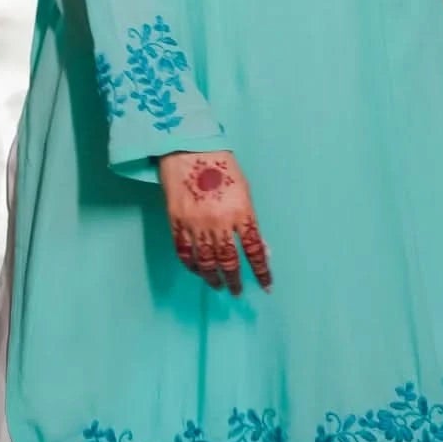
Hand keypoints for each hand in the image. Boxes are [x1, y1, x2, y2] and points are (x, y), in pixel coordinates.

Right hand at [157, 150, 271, 296]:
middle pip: (229, 261)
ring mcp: (196, 224)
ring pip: (206, 261)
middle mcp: (219, 222)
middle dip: (235, 280)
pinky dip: (192, 266)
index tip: (266, 286)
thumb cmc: (222, 166)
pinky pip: (184, 253)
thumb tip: (260, 249)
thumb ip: (250, 221)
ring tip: (218, 286)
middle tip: (237, 291)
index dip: (261, 271)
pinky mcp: (176, 223)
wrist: (188, 150)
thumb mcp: (244, 190)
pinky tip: (199, 271)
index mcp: (240, 211)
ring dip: (213, 278)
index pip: (254, 250)